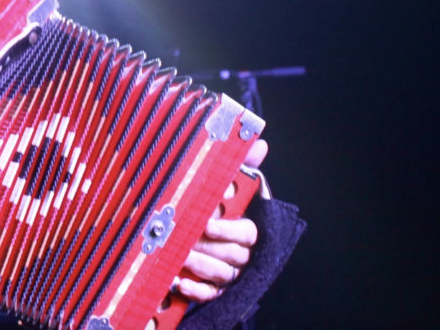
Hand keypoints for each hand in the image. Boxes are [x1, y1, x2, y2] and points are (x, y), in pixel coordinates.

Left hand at [175, 138, 267, 301]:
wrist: (186, 226)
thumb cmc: (213, 202)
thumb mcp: (224, 181)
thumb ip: (240, 164)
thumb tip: (260, 143)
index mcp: (245, 227)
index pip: (247, 232)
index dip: (229, 229)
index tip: (208, 223)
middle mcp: (240, 252)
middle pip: (234, 255)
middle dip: (210, 248)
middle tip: (188, 240)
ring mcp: (227, 271)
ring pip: (222, 274)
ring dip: (201, 266)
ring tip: (179, 257)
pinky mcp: (212, 288)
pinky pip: (209, 295)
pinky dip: (195, 290)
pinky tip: (178, 283)